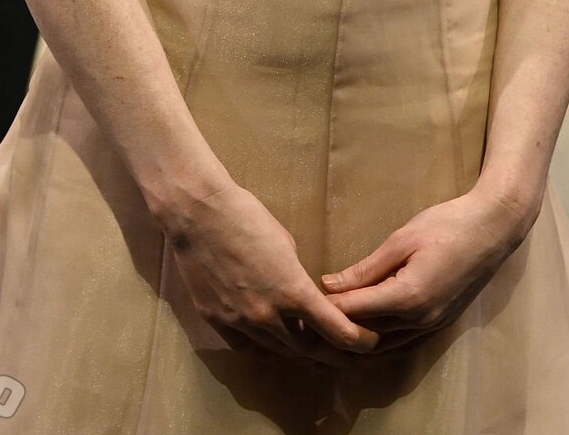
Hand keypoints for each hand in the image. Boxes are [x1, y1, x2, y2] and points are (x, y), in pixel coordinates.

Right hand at [165, 181, 379, 365]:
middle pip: (309, 350)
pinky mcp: (218, 322)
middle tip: (345, 353)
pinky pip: (248, 348)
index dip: (359, 342)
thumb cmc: (247, 217)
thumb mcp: (285, 244)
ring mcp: (241, 323)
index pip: (337, 332)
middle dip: (331, 353)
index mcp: (294, 292)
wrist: (199, 215)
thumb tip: (301, 294)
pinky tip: (272, 346)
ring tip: (313, 353)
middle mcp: (269, 316)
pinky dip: (265, 349)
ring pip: (278, 352)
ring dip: (298, 353)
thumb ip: (296, 277)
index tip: (370, 343)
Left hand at [319, 187, 533, 353]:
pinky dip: (381, 341)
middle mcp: (420, 321)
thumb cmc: (446, 225)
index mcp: (408, 298)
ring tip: (331, 328)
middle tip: (310, 318)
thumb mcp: (401, 239)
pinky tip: (365, 331)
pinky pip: (403, 344)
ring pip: (385, 347)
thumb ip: (366, 268)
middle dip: (338, 329)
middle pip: (368, 336)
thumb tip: (330, 284)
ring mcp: (433, 327)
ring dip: (358, 340)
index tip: (303, 301)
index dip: (328, 309)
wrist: (493, 229)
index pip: (356, 312)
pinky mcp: (440, 325)